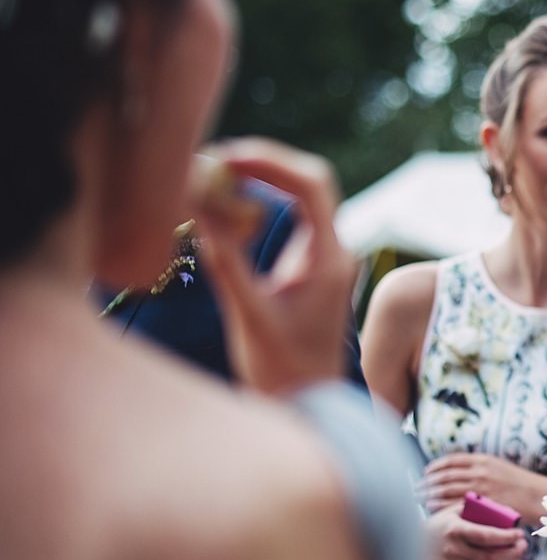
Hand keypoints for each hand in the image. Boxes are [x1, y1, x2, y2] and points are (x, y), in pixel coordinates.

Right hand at [192, 138, 356, 395]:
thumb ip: (226, 261)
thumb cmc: (282, 369)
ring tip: (216, 175)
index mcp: (329, 259)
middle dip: (264, 165)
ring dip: (262, 180)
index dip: (270, 162)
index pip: (311, 187)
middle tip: (215, 159)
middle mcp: (335, 252)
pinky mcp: (311, 266)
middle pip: (309, 184)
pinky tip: (229, 205)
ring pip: (302, 198)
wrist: (308, 403)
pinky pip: (293, 220)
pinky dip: (262, 204)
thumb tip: (198, 209)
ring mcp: (325, 258)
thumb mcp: (248, 313)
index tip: (227, 156)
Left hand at [423, 453, 542, 519]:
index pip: (452, 460)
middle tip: (415, 488)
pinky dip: (440, 505)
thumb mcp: (500, 468)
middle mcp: (479, 471)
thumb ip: (481, 468)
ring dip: (429, 493)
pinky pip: (455, 504)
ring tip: (419, 498)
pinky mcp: (482, 503)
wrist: (537, 496)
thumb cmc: (520, 484)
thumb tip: (461, 472)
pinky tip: (431, 508)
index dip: (436, 466)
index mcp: (483, 460)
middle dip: (427, 482)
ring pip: (446, 489)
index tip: (426, 472)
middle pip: (445, 475)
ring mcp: (480, 488)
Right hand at [427, 503, 526, 559]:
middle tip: (523, 546)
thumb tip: (497, 508)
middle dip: (512, 552)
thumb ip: (471, 508)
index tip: (519, 533)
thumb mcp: (449, 512)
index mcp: (454, 531)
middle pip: (490, 557)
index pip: (486, 536)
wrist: (408, 549)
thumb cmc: (436, 527)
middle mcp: (453, 551)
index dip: (506, 537)